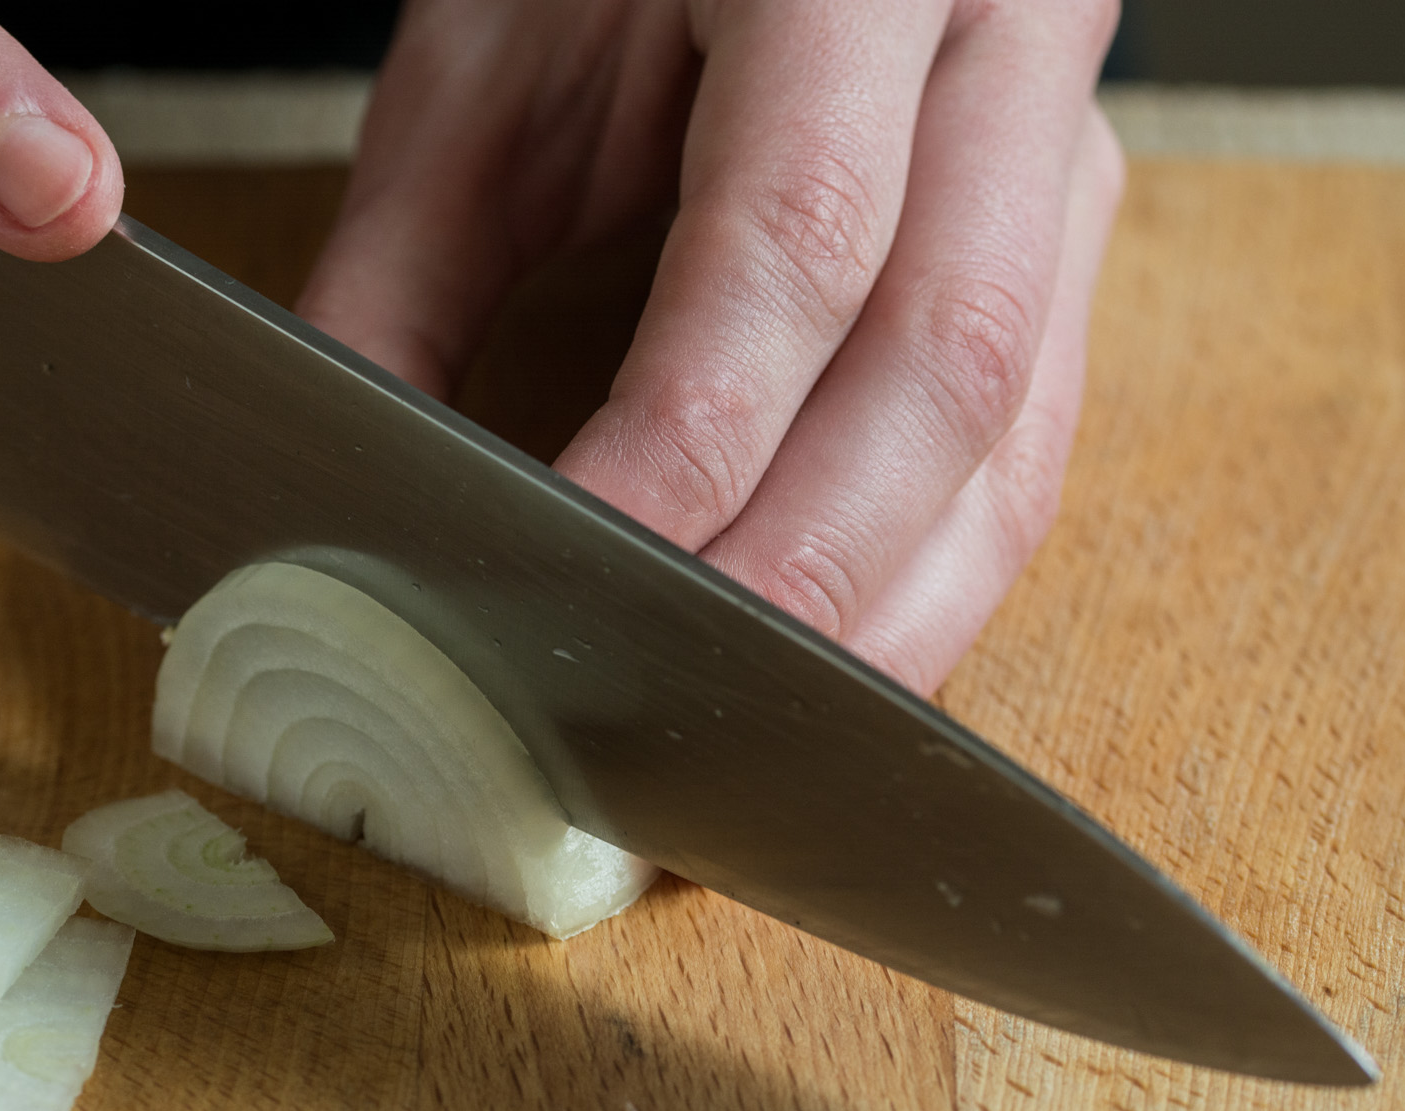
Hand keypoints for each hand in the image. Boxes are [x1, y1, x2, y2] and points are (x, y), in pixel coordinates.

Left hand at [298, 0, 1126, 694]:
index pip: (793, 244)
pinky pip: (1023, 459)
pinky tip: (826, 672)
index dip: (688, 448)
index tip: (574, 583)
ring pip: (1014, 446)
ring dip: (881, 628)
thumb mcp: (486, 65)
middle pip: (941, 373)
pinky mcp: (1057, 252)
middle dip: (797, 585)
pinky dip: (921, 590)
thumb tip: (347, 494)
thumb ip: (406, 271)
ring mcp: (1057, 157)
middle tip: (662, 729)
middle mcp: (1000, 53)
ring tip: (741, 747)